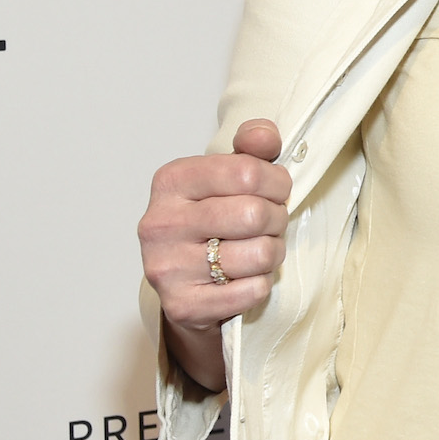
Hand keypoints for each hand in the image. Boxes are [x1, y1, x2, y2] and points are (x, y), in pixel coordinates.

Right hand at [137, 119, 291, 392]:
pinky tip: (244, 278)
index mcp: (172, 180)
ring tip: (258, 250)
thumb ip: (252, 148)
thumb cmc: (214, 221)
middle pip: (254, 215)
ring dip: (272, 253)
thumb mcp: (229, 176)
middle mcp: (160, 223)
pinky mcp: (181, 305)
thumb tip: (264, 134)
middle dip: (277, 220)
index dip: (277, 183)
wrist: (186, 283)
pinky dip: (260, 285)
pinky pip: (251, 291)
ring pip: (258, 254)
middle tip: (270, 224)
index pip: (248, 172)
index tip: (276, 191)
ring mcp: (166, 267)